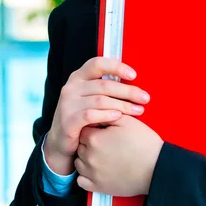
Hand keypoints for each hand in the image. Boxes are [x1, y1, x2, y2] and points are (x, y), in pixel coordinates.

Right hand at [44, 57, 150, 173]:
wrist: (61, 142)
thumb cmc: (82, 116)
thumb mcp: (90, 97)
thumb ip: (105, 87)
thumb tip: (132, 80)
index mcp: (78, 77)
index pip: (97, 64)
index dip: (116, 67)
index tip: (134, 75)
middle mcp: (71, 87)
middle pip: (105, 85)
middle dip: (128, 91)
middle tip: (145, 98)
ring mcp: (68, 104)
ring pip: (101, 100)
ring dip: (123, 105)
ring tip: (138, 110)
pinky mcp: (68, 120)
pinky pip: (91, 115)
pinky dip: (107, 115)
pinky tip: (118, 117)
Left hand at [75, 115, 163, 196]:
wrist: (155, 168)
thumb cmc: (143, 143)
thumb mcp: (128, 121)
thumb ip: (108, 114)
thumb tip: (97, 113)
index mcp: (95, 139)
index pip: (83, 129)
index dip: (93, 128)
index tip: (103, 130)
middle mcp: (89, 156)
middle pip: (80, 145)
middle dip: (89, 142)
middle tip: (105, 142)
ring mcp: (92, 173)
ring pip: (78, 162)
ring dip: (86, 158)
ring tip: (102, 155)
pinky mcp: (97, 187)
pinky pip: (81, 181)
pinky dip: (85, 175)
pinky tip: (96, 169)